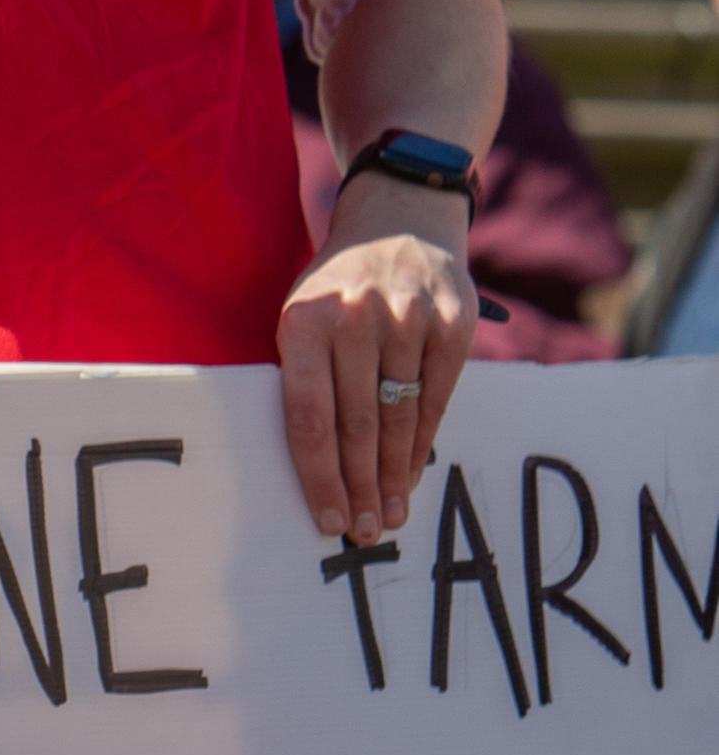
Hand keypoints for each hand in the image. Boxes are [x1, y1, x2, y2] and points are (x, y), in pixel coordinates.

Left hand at [279, 205, 479, 547]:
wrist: (399, 218)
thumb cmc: (337, 285)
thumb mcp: (301, 315)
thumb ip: (304, 378)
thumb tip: (312, 467)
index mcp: (305, 322)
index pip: (308, 417)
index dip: (319, 476)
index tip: (326, 521)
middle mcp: (357, 319)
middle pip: (356, 426)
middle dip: (360, 488)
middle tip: (364, 535)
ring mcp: (408, 318)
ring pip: (399, 417)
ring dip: (395, 475)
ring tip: (391, 515)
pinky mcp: (453, 321)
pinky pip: (438, 396)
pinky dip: (423, 441)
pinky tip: (414, 472)